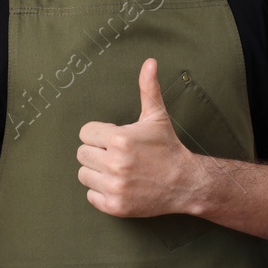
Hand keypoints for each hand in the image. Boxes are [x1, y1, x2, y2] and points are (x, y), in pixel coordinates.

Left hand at [77, 58, 199, 217]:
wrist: (185, 183)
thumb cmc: (167, 147)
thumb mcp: (156, 117)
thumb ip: (148, 88)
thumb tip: (150, 62)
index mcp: (120, 139)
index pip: (85, 133)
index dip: (99, 135)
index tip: (115, 139)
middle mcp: (115, 163)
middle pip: (81, 154)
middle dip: (97, 153)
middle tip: (117, 155)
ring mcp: (114, 187)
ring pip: (84, 174)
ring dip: (97, 172)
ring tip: (118, 170)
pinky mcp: (115, 206)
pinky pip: (90, 196)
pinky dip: (101, 192)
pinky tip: (120, 185)